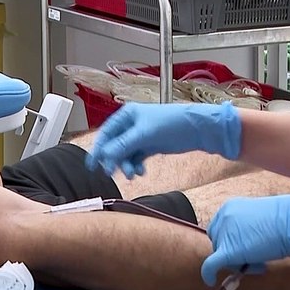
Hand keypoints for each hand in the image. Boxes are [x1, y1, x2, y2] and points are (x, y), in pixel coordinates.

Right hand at [84, 101, 241, 178]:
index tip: (93, 164)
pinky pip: (136, 158)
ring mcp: (141, 136)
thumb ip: (123, 145)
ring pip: (125, 154)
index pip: (106, 132)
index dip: (98, 148)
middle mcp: (132, 125)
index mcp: (127, 115)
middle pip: (114, 145)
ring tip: (133, 174)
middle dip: (114, 159)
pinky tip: (141, 171)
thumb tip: (105, 156)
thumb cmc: (172, 122)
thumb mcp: (144, 134)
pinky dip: (136, 166)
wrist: (196, 128)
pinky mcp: (150, 146)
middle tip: (113, 172)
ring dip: (126, 165)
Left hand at [201, 190, 289, 284]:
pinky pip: (211, 264)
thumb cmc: (285, 220)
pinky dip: (208, 273)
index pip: (220, 228)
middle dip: (232, 252)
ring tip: (259, 262)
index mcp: (230, 207)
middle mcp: (223, 217)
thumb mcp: (260, 218)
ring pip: (220, 254)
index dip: (230, 240)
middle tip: (252, 259)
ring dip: (236, 262)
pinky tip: (209, 280)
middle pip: (218, 241)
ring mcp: (225, 232)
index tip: (244, 248)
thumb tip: (244, 243)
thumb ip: (247, 227)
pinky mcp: (228, 250)